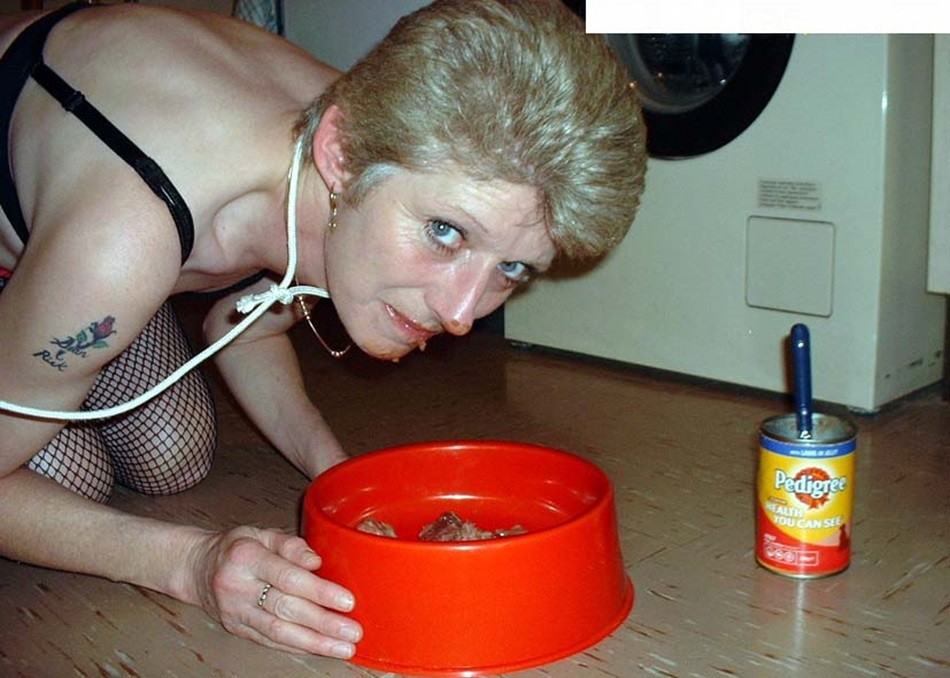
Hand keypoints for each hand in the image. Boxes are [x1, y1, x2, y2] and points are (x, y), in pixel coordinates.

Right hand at [187, 526, 361, 657]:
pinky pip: (269, 641)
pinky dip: (297, 646)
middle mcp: (238, 587)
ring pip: (278, 632)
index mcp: (246, 557)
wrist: (196, 568)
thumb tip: (316, 561)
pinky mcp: (236, 629)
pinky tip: (319, 648)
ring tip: (342, 647)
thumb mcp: (262, 533)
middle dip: (324, 623)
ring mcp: (235, 612)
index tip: (347, 601)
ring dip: (315, 643)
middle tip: (352, 631)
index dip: (320, 591)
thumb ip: (291, 545)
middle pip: (286, 609)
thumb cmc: (236, 548)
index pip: (288, 578)